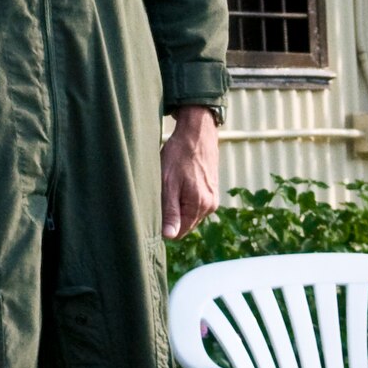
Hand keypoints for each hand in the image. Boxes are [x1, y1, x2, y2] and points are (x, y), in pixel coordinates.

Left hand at [160, 106, 220, 239]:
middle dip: (171, 215)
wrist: (197, 131)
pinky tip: (179, 182)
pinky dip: (185, 197)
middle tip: (160, 194)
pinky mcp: (212, 189)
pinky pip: (195, 202)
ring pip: (190, 212)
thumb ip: (170, 211)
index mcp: (200, 205)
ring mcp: (213, 197)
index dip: (164, 224)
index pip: (179, 232)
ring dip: (178, 205)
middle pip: (185, 223)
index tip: (154, 209)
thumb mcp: (168, 183)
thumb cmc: (180, 154)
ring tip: (170, 185)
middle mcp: (210, 205)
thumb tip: (169, 236)